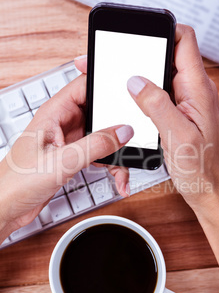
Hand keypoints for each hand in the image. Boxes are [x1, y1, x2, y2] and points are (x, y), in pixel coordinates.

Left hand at [0, 70, 132, 237]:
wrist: (7, 208)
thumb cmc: (16, 183)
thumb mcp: (62, 162)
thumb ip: (95, 145)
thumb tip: (122, 131)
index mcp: (54, 113)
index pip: (84, 86)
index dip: (105, 84)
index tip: (128, 93)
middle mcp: (62, 123)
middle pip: (100, 113)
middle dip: (118, 128)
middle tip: (132, 141)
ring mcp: (69, 140)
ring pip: (103, 137)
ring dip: (116, 154)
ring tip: (123, 172)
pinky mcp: (72, 156)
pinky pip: (99, 154)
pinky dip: (111, 166)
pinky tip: (117, 179)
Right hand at [127, 24, 218, 211]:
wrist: (209, 188)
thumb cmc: (202, 168)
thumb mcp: (178, 136)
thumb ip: (157, 106)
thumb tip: (136, 81)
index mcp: (198, 89)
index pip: (185, 41)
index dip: (162, 30)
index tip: (139, 34)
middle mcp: (193, 90)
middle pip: (168, 54)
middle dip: (142, 54)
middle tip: (118, 61)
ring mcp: (186, 101)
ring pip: (160, 74)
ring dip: (140, 76)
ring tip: (119, 83)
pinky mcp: (178, 112)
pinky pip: (159, 93)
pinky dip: (143, 94)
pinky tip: (130, 103)